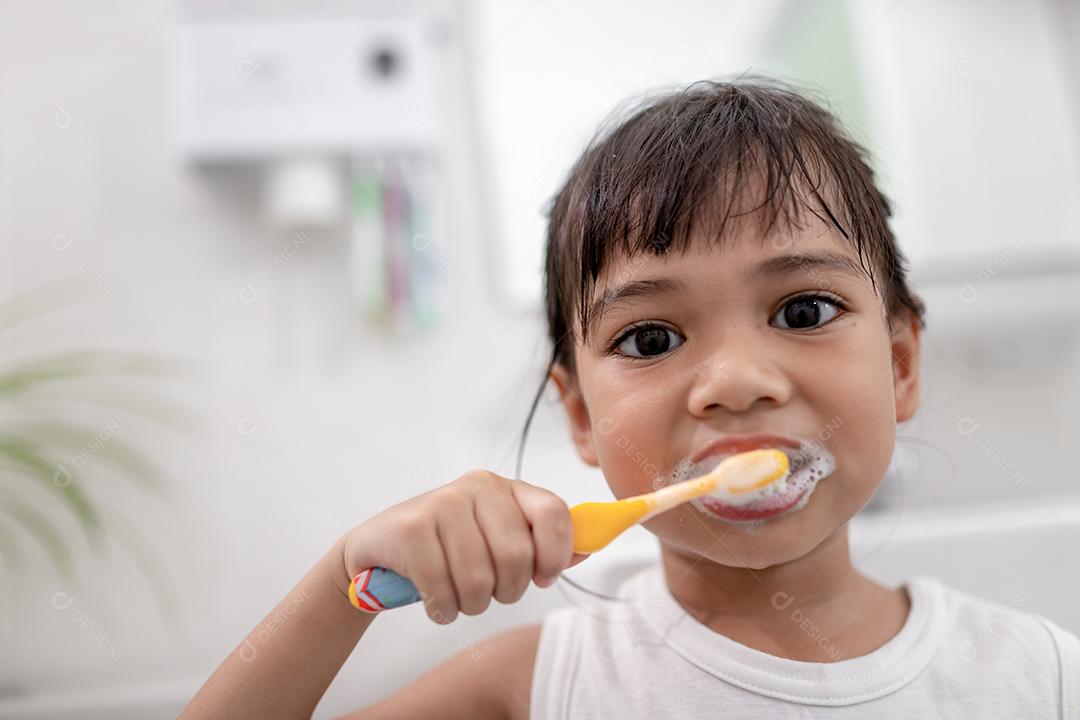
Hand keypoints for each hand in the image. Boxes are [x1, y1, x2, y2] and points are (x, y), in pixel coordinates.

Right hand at [340, 470, 586, 622]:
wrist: (378, 548)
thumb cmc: (447, 548)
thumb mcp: (496, 538)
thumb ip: (542, 544)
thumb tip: (590, 547)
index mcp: (506, 487)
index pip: (554, 514)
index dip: (556, 555)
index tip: (542, 577)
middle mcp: (477, 487)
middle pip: (517, 557)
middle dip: (506, 591)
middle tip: (487, 591)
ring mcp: (441, 504)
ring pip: (480, 581)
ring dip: (470, 604)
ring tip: (456, 594)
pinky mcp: (410, 529)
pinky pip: (444, 591)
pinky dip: (442, 609)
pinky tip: (433, 600)